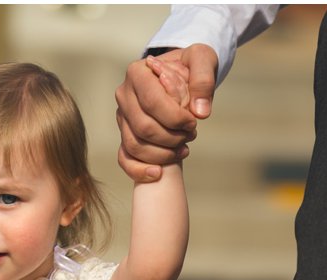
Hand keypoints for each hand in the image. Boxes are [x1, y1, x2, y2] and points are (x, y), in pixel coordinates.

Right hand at [115, 45, 217, 181]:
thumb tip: (200, 112)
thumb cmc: (190, 66)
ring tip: (183, 148)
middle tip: (191, 135)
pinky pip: (125, 158)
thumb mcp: (202, 60)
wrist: (181, 76)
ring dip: (162, 154)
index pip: (151, 101)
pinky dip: (139, 170)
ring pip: (134, 146)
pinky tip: (158, 172)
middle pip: (143, 127)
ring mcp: (123, 117)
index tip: (193, 122)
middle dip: (171, 138)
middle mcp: (124, 95)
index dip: (174, 118)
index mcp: (137, 73)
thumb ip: (203, 81)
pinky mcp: (125, 134)